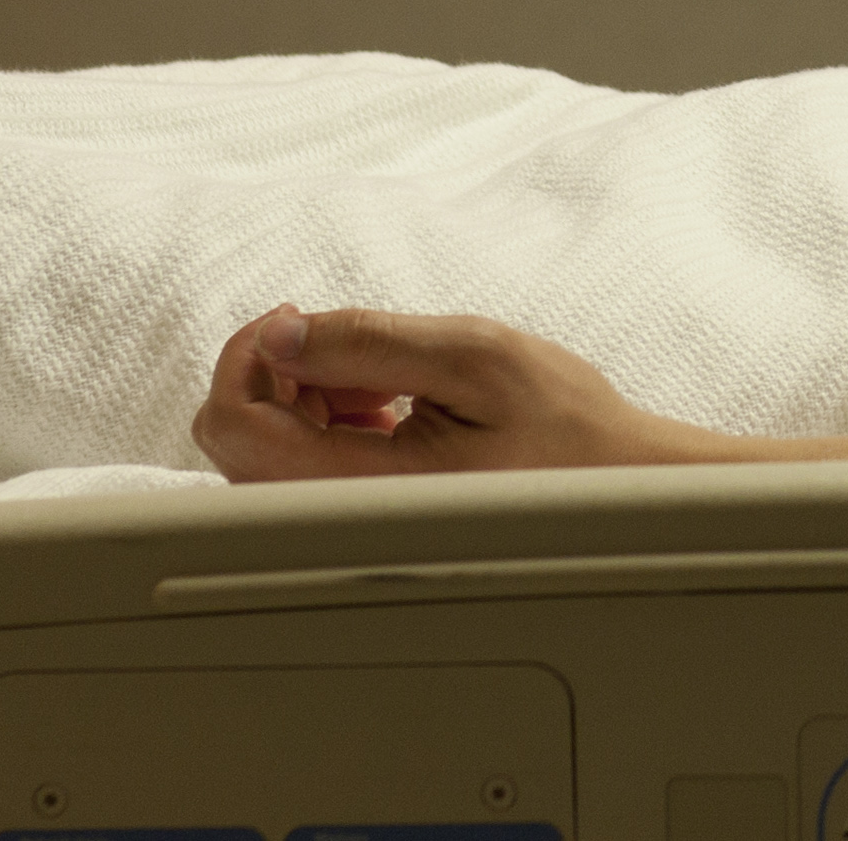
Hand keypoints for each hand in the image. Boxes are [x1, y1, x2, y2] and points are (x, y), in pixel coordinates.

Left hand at [192, 303, 722, 481]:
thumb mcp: (472, 356)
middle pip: (233, 438)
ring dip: (302, 396)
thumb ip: (367, 342)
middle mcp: (337, 517)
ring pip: (262, 452)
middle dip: (276, 373)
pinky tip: (385, 409)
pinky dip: (322, 422)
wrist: (616, 485)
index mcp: (357, 486)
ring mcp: (346, 524)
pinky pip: (298, 470)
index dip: (248, 354)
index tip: (301, 322)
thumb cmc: (562, 424)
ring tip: (382, 383)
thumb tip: (279, 332)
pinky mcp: (361, 520)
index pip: (232, 423)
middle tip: (352, 352)